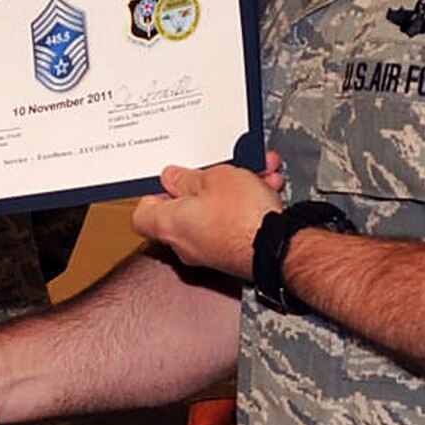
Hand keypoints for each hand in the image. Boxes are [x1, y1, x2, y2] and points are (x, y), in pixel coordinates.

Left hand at [132, 151, 284, 279]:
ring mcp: (210, 252)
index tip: (171, 178)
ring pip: (214, 213)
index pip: (143, 213)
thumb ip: (187, 177)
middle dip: (205, 184)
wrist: (280, 247)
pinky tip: (265, 187)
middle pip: (183, 209)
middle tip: (218, 169)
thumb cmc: (242, 216)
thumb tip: (173, 178)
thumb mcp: (213, 177)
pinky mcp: (233, 254)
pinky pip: (232, 224)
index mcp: (169, 224)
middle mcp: (185, 243)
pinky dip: (246, 206)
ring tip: (253, 173)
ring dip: (232, 190)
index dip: (155, 192)